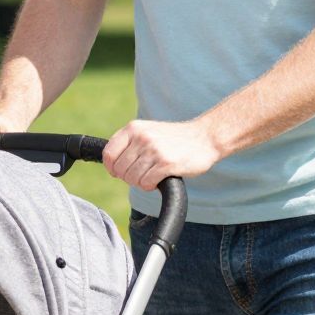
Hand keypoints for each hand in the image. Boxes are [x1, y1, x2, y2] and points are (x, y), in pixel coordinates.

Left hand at [103, 117, 219, 189]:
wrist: (205, 138)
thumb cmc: (176, 138)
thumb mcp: (149, 131)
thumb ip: (130, 143)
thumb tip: (111, 165)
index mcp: (134, 128)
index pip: (108, 154)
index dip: (112, 168)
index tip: (119, 173)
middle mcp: (142, 137)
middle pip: (120, 170)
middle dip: (129, 177)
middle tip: (143, 174)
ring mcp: (154, 150)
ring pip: (132, 179)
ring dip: (141, 182)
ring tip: (153, 175)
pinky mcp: (166, 164)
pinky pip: (146, 183)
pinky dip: (151, 186)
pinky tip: (160, 179)